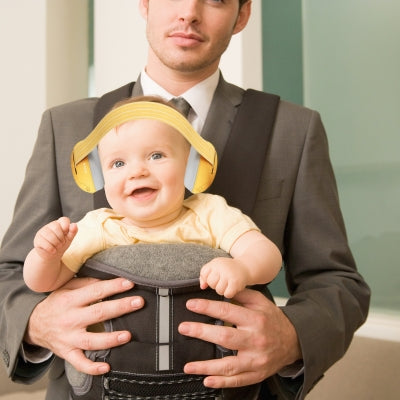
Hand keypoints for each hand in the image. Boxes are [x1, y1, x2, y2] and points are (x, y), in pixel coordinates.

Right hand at [24, 277, 143, 374]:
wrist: (33, 324)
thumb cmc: (56, 303)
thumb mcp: (66, 288)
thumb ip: (86, 283)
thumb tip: (107, 281)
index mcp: (70, 300)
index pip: (95, 291)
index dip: (113, 287)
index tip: (129, 283)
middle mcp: (70, 319)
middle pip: (98, 313)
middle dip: (120, 307)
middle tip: (138, 302)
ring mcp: (68, 338)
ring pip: (91, 341)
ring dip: (110, 339)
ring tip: (128, 335)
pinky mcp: (67, 353)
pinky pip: (79, 363)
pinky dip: (92, 367)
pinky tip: (106, 367)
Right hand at [33, 217, 76, 260]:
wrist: (52, 255)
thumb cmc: (61, 244)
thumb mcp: (69, 238)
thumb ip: (73, 231)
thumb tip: (74, 225)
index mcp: (59, 223)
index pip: (64, 220)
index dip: (66, 226)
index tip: (66, 233)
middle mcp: (50, 226)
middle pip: (56, 227)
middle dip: (61, 238)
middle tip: (62, 243)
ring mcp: (42, 231)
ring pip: (49, 235)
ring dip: (56, 243)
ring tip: (57, 247)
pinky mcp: (37, 239)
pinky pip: (44, 242)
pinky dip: (51, 248)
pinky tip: (53, 251)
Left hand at [178, 288, 301, 388]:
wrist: (294, 341)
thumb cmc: (272, 319)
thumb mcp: (261, 302)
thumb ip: (241, 295)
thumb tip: (221, 289)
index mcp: (255, 319)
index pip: (227, 311)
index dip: (207, 307)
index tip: (191, 305)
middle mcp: (255, 339)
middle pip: (225, 337)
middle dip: (202, 332)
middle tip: (184, 328)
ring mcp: (256, 359)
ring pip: (229, 365)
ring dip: (206, 366)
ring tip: (188, 366)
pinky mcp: (257, 374)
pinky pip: (237, 380)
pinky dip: (221, 382)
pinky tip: (206, 380)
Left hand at [200, 257, 248, 297]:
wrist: (246, 267)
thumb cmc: (227, 269)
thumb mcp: (215, 267)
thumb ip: (205, 276)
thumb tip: (202, 287)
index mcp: (215, 262)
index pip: (204, 274)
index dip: (208, 278)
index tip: (215, 277)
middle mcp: (222, 267)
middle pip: (211, 283)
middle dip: (215, 285)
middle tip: (222, 281)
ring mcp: (229, 275)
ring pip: (218, 290)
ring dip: (223, 290)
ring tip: (227, 284)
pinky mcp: (235, 283)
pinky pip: (227, 294)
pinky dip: (229, 293)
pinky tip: (232, 288)